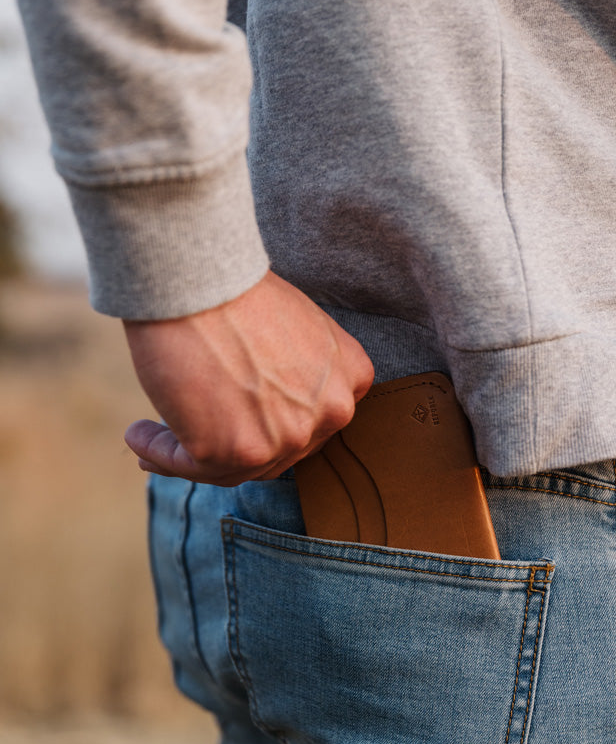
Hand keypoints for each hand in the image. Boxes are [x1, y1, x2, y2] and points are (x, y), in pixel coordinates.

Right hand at [122, 271, 373, 483]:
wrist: (198, 276)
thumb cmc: (234, 289)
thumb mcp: (296, 327)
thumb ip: (296, 370)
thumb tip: (257, 404)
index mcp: (349, 378)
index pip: (311, 420)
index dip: (269, 426)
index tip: (236, 423)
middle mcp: (329, 414)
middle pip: (276, 449)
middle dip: (232, 445)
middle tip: (194, 437)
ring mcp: (286, 437)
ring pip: (234, 467)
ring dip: (189, 457)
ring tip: (152, 440)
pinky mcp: (235, 452)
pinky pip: (192, 467)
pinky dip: (160, 455)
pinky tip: (138, 437)